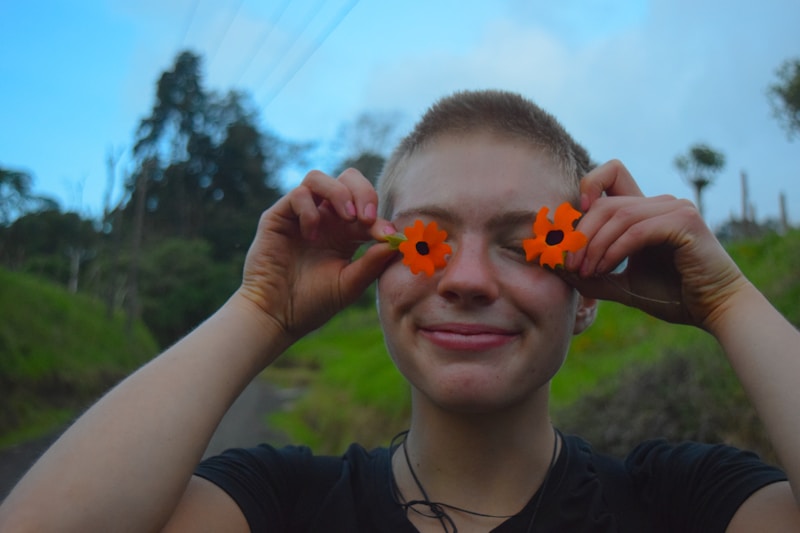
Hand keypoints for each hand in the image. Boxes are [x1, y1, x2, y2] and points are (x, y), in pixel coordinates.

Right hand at [237, 168, 396, 341]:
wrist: (277, 316)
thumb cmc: (313, 303)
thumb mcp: (349, 284)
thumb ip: (372, 263)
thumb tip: (397, 242)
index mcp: (345, 233)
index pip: (367, 209)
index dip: (380, 219)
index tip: (387, 235)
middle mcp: (324, 218)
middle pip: (347, 179)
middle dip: (363, 192)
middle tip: (367, 218)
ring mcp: (300, 215)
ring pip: (319, 178)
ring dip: (339, 192)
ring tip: (348, 218)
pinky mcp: (278, 217)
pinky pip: (298, 194)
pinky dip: (310, 210)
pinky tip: (312, 235)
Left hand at [562, 160, 748, 327]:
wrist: (714, 310)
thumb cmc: (671, 296)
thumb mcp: (621, 282)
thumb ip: (591, 273)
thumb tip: (554, 266)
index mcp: (646, 210)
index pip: (612, 174)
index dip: (588, 186)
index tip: (570, 224)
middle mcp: (661, 202)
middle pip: (605, 202)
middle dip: (580, 235)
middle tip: (570, 265)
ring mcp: (675, 208)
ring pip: (618, 215)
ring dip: (594, 245)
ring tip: (585, 272)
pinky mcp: (685, 222)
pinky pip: (637, 229)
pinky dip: (614, 249)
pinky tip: (604, 269)